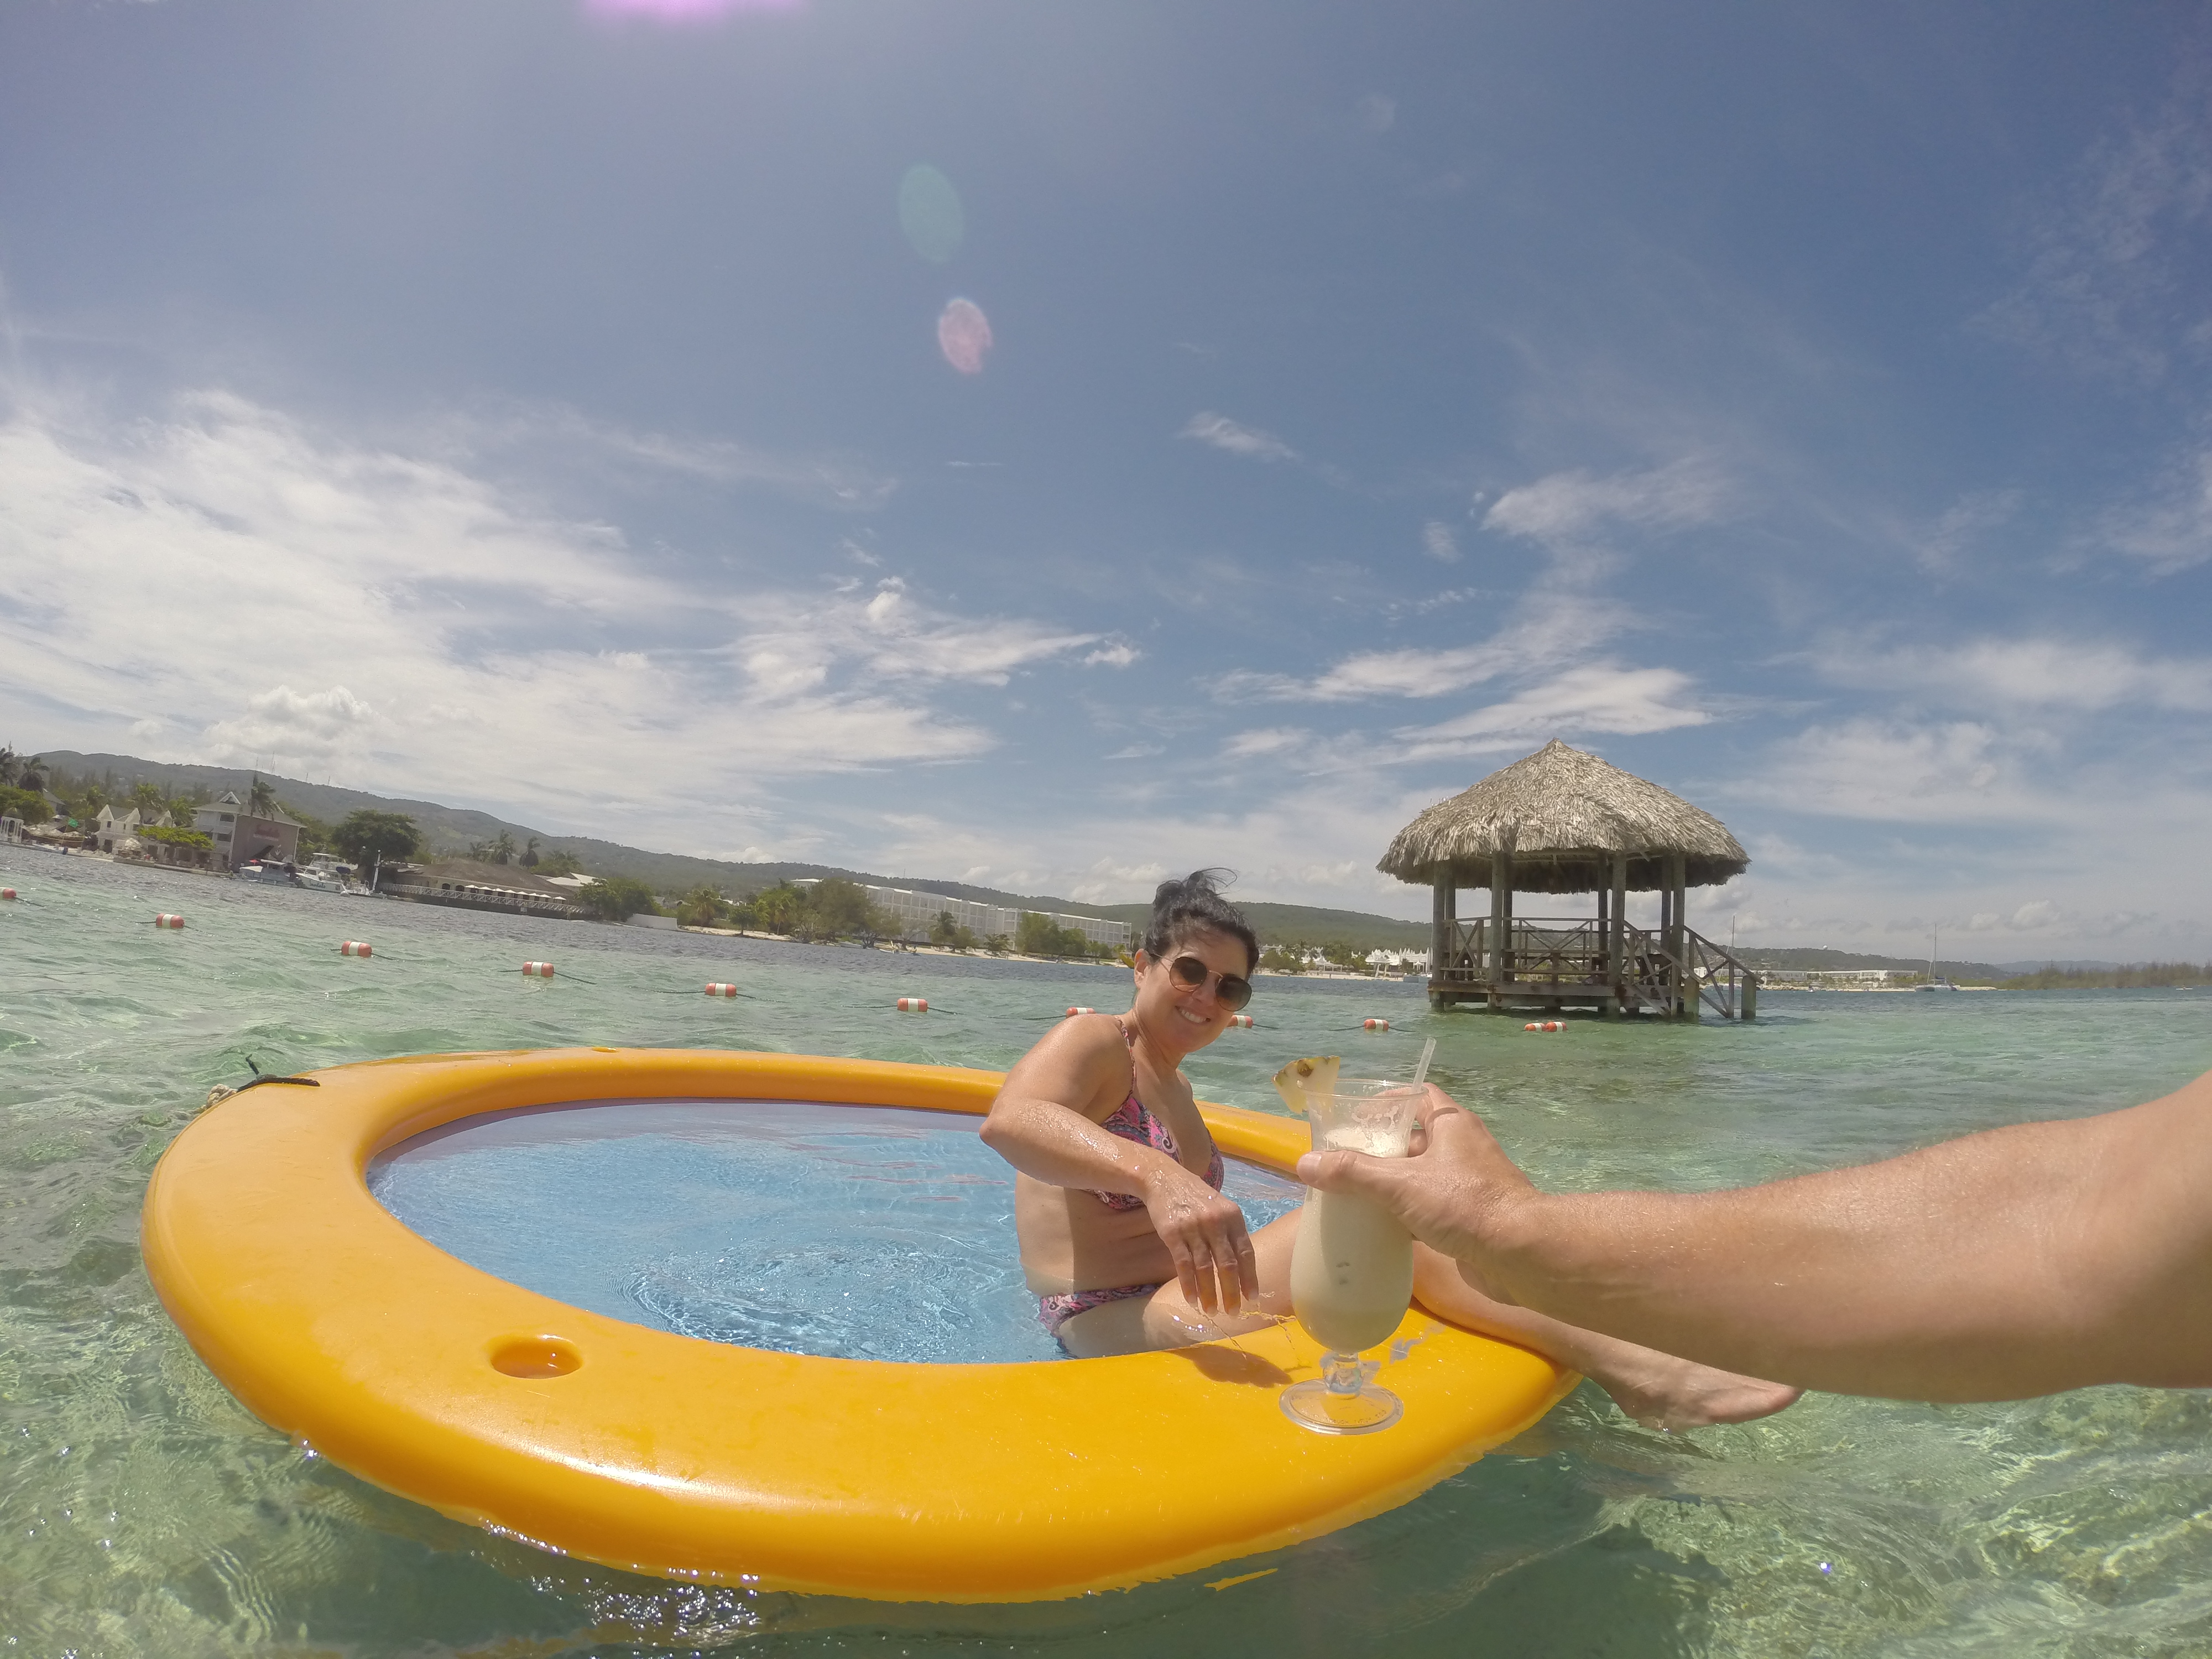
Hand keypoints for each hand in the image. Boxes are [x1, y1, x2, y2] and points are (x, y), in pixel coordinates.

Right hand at [1145, 1164, 1259, 1314]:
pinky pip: (1183, 1264)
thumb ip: (1231, 1234)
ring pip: (1205, 1268)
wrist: (1165, 1179)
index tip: (1251, 1297)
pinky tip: (1192, 1299)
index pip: (1246, 1252)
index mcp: (1233, 1217)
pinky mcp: (1173, 1233)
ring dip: (1209, 1293)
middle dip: (1231, 1291)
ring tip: (1212, 1311)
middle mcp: (1216, 1222)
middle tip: (1233, 1312)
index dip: (1250, 1277)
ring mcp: (1193, 1228)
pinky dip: (1188, 1285)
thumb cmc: (1197, 1198)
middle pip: (1227, 1264)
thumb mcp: (1220, 1208)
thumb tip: (1242, 1269)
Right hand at [1296, 1085, 1540, 1297]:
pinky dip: (1405, 1216)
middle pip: (1414, 1140)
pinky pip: (1430, 1209)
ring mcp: (1468, 1185)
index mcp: (1451, 1125)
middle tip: (1343, 1163)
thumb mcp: (1400, 1183)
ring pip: (1421, 1178)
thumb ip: (1352, 1173)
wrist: (1521, 1255)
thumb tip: (1304, 1163)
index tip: (1355, 1116)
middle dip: (1380, 1151)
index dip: (1387, 1100)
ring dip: (1391, 1187)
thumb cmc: (1463, 1203)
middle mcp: (1462, 1149)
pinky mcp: (1470, 1219)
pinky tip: (1380, 1230)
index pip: (1418, 1096)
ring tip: (1353, 1197)